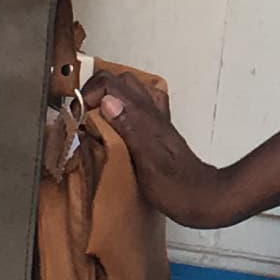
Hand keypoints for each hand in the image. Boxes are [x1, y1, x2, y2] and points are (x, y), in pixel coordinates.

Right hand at [91, 71, 240, 228]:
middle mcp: (152, 112)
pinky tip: (114, 128)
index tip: (77, 116)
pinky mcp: (158, 132)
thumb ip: (130, 127)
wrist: (202, 198)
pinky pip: (138, 108)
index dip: (89, 94)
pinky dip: (122, 109)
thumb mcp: (148, 160)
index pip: (111, 83)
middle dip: (95, 91)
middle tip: (81, 115)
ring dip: (108, 97)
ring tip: (91, 118)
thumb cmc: (177, 187)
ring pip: (129, 92)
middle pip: (120, 82)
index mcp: (145, 116)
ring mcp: (156, 120)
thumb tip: (108, 101)